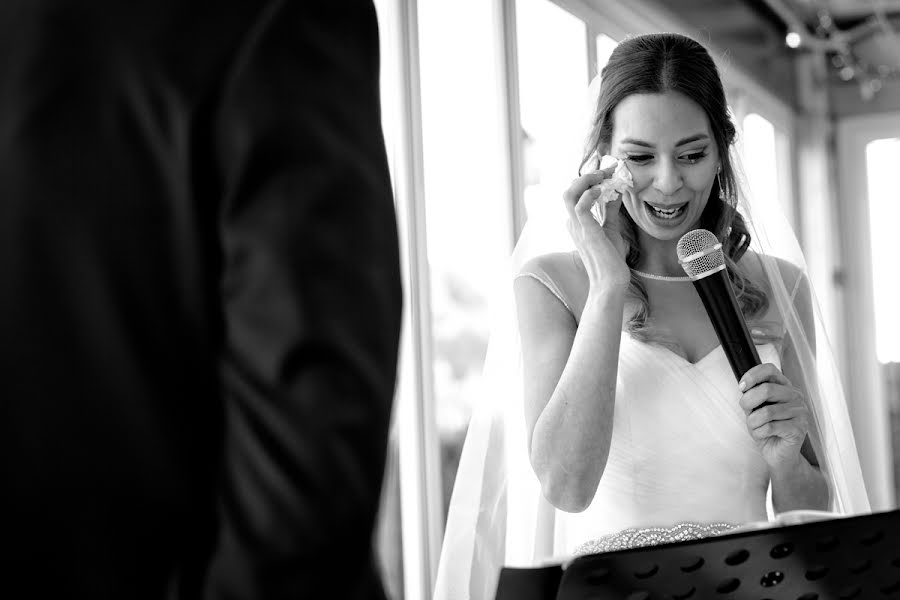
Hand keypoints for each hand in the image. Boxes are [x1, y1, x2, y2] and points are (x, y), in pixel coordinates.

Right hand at [563, 167, 630, 289]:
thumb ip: (610, 210)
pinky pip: (580, 207)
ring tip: (603, 176)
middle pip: (569, 190)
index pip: (576, 194)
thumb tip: (616, 191)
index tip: (609, 171)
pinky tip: (603, 190)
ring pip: (569, 194)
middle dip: (587, 176)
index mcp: (576, 222)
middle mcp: (573, 223)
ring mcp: (577, 228)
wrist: (611, 280)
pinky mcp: (586, 232)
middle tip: (607, 170)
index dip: (590, 179)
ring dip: (586, 181)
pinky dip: (590, 194)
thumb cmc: (610, 259)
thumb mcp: (611, 227)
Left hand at [738, 363, 809, 471]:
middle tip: (747, 412)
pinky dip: (758, 433)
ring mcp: (800, 413)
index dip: (752, 375)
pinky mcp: (798, 429)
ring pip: (766, 412)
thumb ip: (753, 396)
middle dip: (748, 402)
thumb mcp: (756, 408)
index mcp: (785, 387)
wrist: (778, 454)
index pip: (770, 370)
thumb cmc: (766, 429)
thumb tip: (744, 386)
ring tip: (756, 427)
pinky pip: (769, 427)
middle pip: (767, 389)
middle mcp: (796, 397)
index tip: (741, 387)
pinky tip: (762, 435)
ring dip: (753, 422)